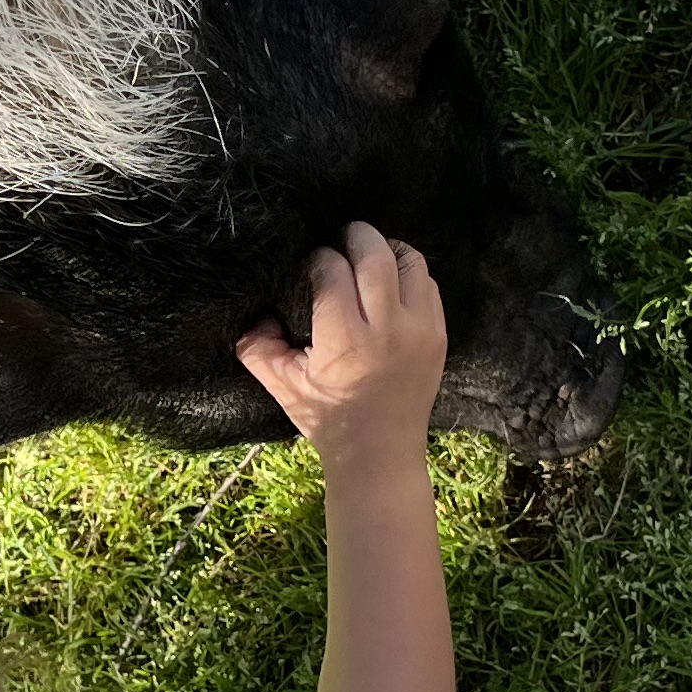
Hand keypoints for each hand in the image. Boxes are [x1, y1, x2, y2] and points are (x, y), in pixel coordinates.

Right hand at [237, 223, 444, 464]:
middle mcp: (388, 329)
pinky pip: (428, 285)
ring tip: (368, 257)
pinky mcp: (439, 336)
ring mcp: (420, 331)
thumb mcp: (284, 386)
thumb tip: (252, 315)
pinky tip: (390, 283)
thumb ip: (258, 349)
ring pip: (410, 262)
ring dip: (387, 252)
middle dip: (355, 236)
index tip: (310, 265)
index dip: (317, 258)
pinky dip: (409, 275)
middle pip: (375, 254)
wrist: (381, 455)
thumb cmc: (328, 420)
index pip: (332, 270)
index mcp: (345, 340)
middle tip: (340, 237)